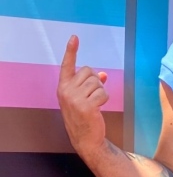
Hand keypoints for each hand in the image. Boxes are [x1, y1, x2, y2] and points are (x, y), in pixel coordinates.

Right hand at [57, 35, 108, 154]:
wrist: (85, 139)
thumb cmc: (84, 117)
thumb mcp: (83, 98)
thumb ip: (89, 85)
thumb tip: (103, 74)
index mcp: (63, 87)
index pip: (67, 65)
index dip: (71, 51)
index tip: (74, 37)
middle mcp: (66, 91)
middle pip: (88, 71)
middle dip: (95, 81)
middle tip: (93, 96)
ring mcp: (74, 99)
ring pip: (97, 82)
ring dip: (101, 92)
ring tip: (95, 104)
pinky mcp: (86, 106)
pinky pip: (103, 93)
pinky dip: (104, 100)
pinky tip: (98, 109)